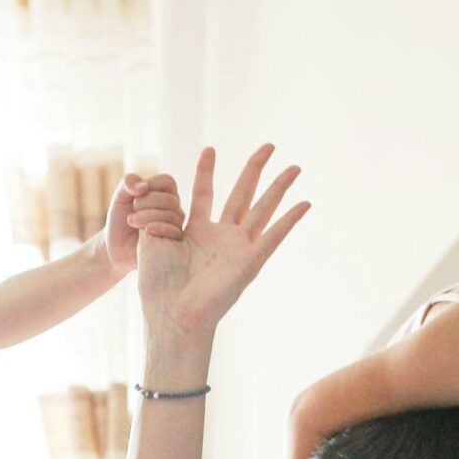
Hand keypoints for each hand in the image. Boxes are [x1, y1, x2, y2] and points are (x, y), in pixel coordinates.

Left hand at [101, 171, 184, 277]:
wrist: (116, 246)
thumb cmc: (120, 218)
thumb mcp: (120, 197)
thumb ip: (128, 183)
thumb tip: (144, 186)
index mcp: (164, 192)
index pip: (167, 181)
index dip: (151, 185)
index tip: (135, 194)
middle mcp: (174, 207)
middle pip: (170, 199)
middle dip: (147, 202)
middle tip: (132, 209)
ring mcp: (176, 225)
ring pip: (172, 216)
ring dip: (148, 217)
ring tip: (131, 221)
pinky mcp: (174, 242)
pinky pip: (174, 232)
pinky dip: (159, 229)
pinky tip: (145, 231)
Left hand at [136, 145, 307, 345]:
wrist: (171, 312)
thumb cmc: (157, 284)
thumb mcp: (153, 238)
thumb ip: (159, 214)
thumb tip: (153, 195)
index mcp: (196, 232)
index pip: (204, 193)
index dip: (206, 171)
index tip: (209, 149)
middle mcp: (221, 237)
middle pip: (242, 194)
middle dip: (255, 168)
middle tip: (269, 145)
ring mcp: (238, 248)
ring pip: (263, 209)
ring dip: (280, 187)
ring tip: (295, 167)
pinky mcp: (250, 262)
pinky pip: (274, 236)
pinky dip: (290, 220)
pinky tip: (305, 204)